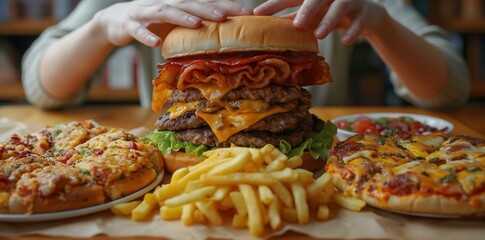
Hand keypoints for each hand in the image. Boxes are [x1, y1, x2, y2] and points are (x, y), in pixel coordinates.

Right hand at [93, 0, 252, 46]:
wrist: (116, 21)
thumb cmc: (153, 22)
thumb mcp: (176, 23)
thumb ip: (196, 28)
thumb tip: (226, 40)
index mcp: (179, 4)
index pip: (206, 3)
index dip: (226, 6)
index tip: (248, 13)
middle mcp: (164, 3)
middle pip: (188, 3)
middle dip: (208, 9)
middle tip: (225, 17)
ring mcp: (145, 12)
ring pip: (164, 11)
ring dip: (181, 17)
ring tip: (196, 24)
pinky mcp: (129, 24)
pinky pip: (137, 30)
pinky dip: (146, 36)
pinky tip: (155, 44)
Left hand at [254, 0, 384, 44]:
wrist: (366, 15)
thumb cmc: (330, 13)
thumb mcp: (311, 16)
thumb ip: (291, 20)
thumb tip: (265, 30)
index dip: (274, 4)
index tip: (257, 13)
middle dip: (307, 10)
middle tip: (297, 24)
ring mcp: (349, 0)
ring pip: (340, 7)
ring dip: (329, 21)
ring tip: (319, 35)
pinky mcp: (364, 12)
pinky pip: (359, 22)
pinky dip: (352, 32)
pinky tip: (344, 42)